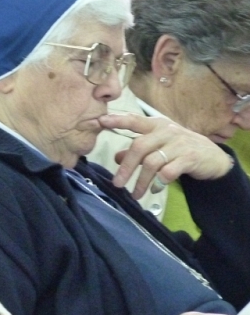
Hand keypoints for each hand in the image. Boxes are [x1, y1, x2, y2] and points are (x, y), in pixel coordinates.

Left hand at [99, 113, 233, 198]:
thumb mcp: (158, 146)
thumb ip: (137, 151)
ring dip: (141, 181)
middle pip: (139, 146)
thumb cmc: (179, 149)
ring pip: (152, 162)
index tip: (101, 121)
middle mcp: (166, 132)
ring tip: (135, 194)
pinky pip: (168, 172)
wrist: (213, 157)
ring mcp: (179, 144)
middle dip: (126, 167)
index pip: (134, 120)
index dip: (118, 120)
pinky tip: (155, 190)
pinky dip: (159, 183)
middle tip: (117, 184)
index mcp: (156, 125)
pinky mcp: (190, 158)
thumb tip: (116, 158)